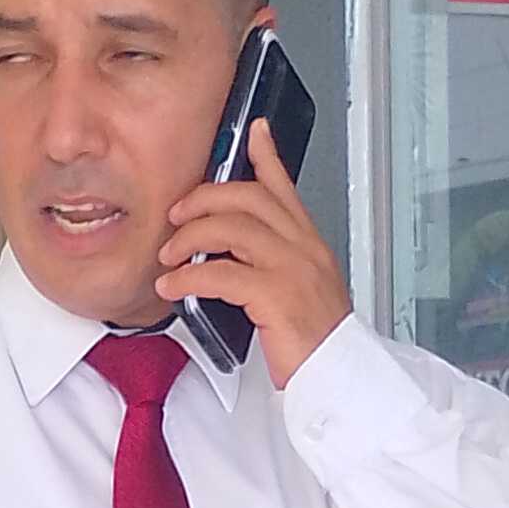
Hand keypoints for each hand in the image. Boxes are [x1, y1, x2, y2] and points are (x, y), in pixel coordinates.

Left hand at [154, 123, 352, 385]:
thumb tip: (233, 256)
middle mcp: (303, 248)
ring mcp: (291, 268)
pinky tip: (173, 286)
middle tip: (177, 217)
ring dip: (189, 238)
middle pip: (248, 197)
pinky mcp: (275, 296)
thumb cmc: (316, 342)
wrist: (340, 376)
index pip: (284, 188)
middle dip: (204, 199)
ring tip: (169, 257)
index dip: (267, 155)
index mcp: (309, 244)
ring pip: (231, 228)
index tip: (253, 131)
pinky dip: (188, 276)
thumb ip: (275, 265)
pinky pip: (220, 272)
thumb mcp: (303, 292)